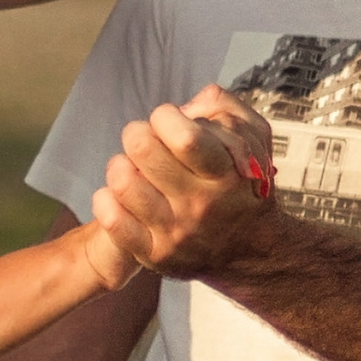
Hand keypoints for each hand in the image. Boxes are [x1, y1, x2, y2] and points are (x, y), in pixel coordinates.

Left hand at [92, 87, 277, 274]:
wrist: (248, 249)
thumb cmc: (242, 184)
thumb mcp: (254, 139)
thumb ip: (225, 109)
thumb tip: (188, 106)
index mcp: (225, 173)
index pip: (185, 138)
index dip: (165, 116)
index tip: (167, 119)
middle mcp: (199, 204)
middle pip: (144, 151)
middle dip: (137, 133)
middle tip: (144, 140)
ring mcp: (175, 232)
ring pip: (123, 183)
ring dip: (120, 165)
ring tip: (132, 168)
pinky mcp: (154, 254)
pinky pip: (112, 221)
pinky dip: (106, 200)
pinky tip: (121, 194)